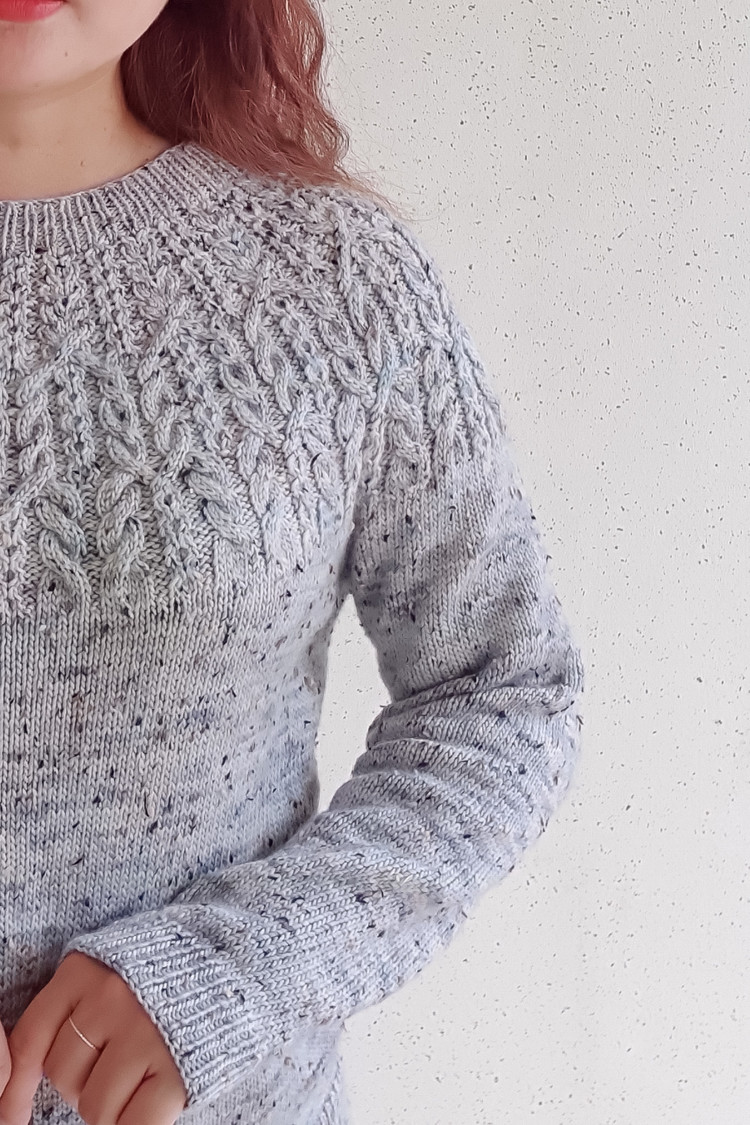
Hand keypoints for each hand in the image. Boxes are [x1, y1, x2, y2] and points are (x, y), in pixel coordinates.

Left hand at [0, 951, 187, 1124]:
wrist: (243, 958)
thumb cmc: (168, 972)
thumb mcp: (112, 968)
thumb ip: (72, 1006)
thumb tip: (17, 1083)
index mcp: (85, 970)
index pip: (31, 1040)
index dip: (17, 1088)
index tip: (15, 1116)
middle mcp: (110, 997)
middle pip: (62, 1075)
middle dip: (84, 1083)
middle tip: (120, 1064)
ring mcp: (144, 1032)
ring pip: (93, 1106)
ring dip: (113, 1105)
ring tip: (144, 1074)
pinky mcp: (177, 1069)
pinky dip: (139, 1122)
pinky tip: (155, 1099)